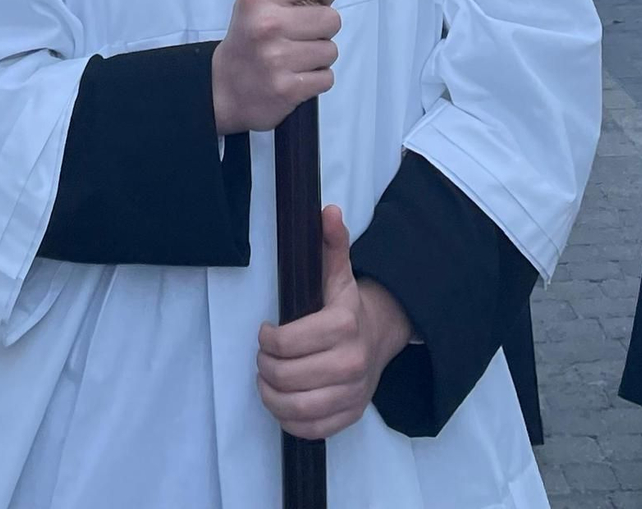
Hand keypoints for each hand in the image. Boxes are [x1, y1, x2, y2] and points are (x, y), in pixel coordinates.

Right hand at [211, 0, 339, 134]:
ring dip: (320, 55)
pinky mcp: (288, 88)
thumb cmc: (245, 42)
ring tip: (299, 56)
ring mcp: (277, 59)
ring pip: (331, 50)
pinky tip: (299, 74)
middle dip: (324, 27)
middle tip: (306, 33)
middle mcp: (267, 25)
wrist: (226, 89)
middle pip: (331, 19)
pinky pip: (327, 77)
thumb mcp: (248, 1)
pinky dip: (318, 78)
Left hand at [256, 206, 410, 439]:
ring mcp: (352, 393)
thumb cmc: (348, 305)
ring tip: (266, 380)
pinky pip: (310, 428)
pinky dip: (288, 420)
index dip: (269, 339)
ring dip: (270, 395)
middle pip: (288, 376)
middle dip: (265, 366)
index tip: (265, 331)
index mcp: (344, 324)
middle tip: (262, 357)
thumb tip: (328, 212)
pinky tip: (282, 402)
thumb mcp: (338, 271)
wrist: (380, 337)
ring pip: (295, 407)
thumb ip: (331, 242)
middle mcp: (351, 362)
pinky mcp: (349, 415)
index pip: (289, 343)